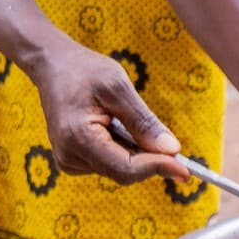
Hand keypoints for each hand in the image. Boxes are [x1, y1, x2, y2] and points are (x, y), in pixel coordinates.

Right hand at [29, 44, 189, 183]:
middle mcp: (69, 156)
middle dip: (149, 160)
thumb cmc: (84, 70)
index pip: (124, 168)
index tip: (185, 169)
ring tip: (124, 116)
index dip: (156, 168)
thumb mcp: (118, 87)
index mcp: (78, 138)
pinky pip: (108, 162)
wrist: (53, 65)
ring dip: (134, 151)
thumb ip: (144, 121)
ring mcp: (68, 160)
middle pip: (123, 172)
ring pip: (117, 169)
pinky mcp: (73, 159)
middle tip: (172, 145)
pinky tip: (115, 124)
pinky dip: (122, 149)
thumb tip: (172, 150)